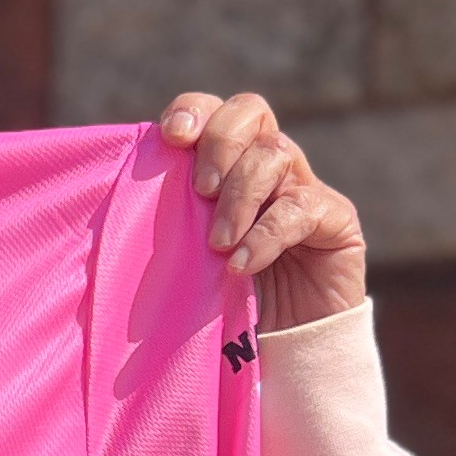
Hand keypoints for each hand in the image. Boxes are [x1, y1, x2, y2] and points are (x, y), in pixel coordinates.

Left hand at [159, 92, 365, 333]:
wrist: (284, 344)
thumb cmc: (225, 298)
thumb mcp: (189, 254)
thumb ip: (171, 220)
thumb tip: (120, 202)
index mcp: (230, 161)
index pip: (214, 110)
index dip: (194, 110)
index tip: (172, 137)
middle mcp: (270, 162)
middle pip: (250, 111)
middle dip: (220, 143)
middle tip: (202, 189)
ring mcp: (305, 185)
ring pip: (274, 154)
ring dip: (239, 197)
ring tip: (218, 245)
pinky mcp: (335, 218)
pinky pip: (300, 209)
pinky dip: (265, 235)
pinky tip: (241, 266)